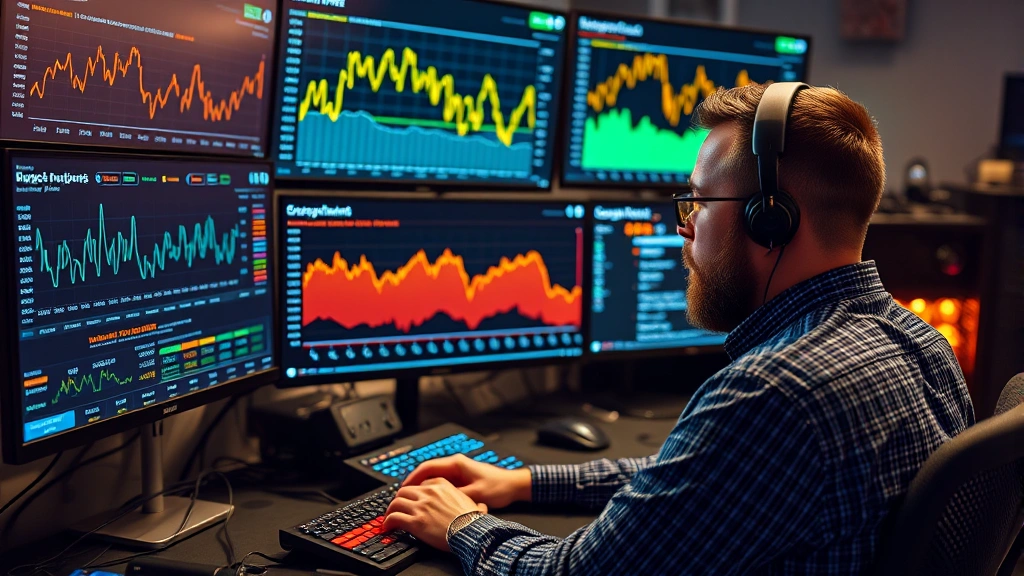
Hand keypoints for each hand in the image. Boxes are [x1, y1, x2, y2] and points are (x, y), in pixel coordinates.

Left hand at [383, 477, 487, 551]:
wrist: (470, 532)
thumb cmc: (473, 520)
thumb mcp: (475, 503)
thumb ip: (472, 501)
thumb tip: (481, 507)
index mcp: (441, 485)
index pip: (419, 483)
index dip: (412, 491)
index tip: (410, 498)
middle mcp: (429, 493)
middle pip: (404, 491)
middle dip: (399, 499)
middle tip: (396, 508)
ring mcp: (421, 506)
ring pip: (396, 502)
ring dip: (390, 510)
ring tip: (388, 518)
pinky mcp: (415, 522)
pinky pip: (394, 518)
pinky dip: (388, 522)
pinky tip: (387, 527)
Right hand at [402, 454, 531, 509]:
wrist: (513, 485)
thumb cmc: (498, 487)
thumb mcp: (475, 493)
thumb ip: (455, 495)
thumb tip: (436, 501)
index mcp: (456, 464)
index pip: (427, 467)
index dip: (412, 478)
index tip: (403, 489)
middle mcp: (455, 465)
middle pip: (427, 472)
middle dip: (414, 484)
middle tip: (403, 497)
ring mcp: (458, 472)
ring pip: (433, 478)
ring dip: (423, 488)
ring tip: (412, 501)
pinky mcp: (461, 479)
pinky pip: (441, 484)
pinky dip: (433, 491)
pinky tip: (429, 503)